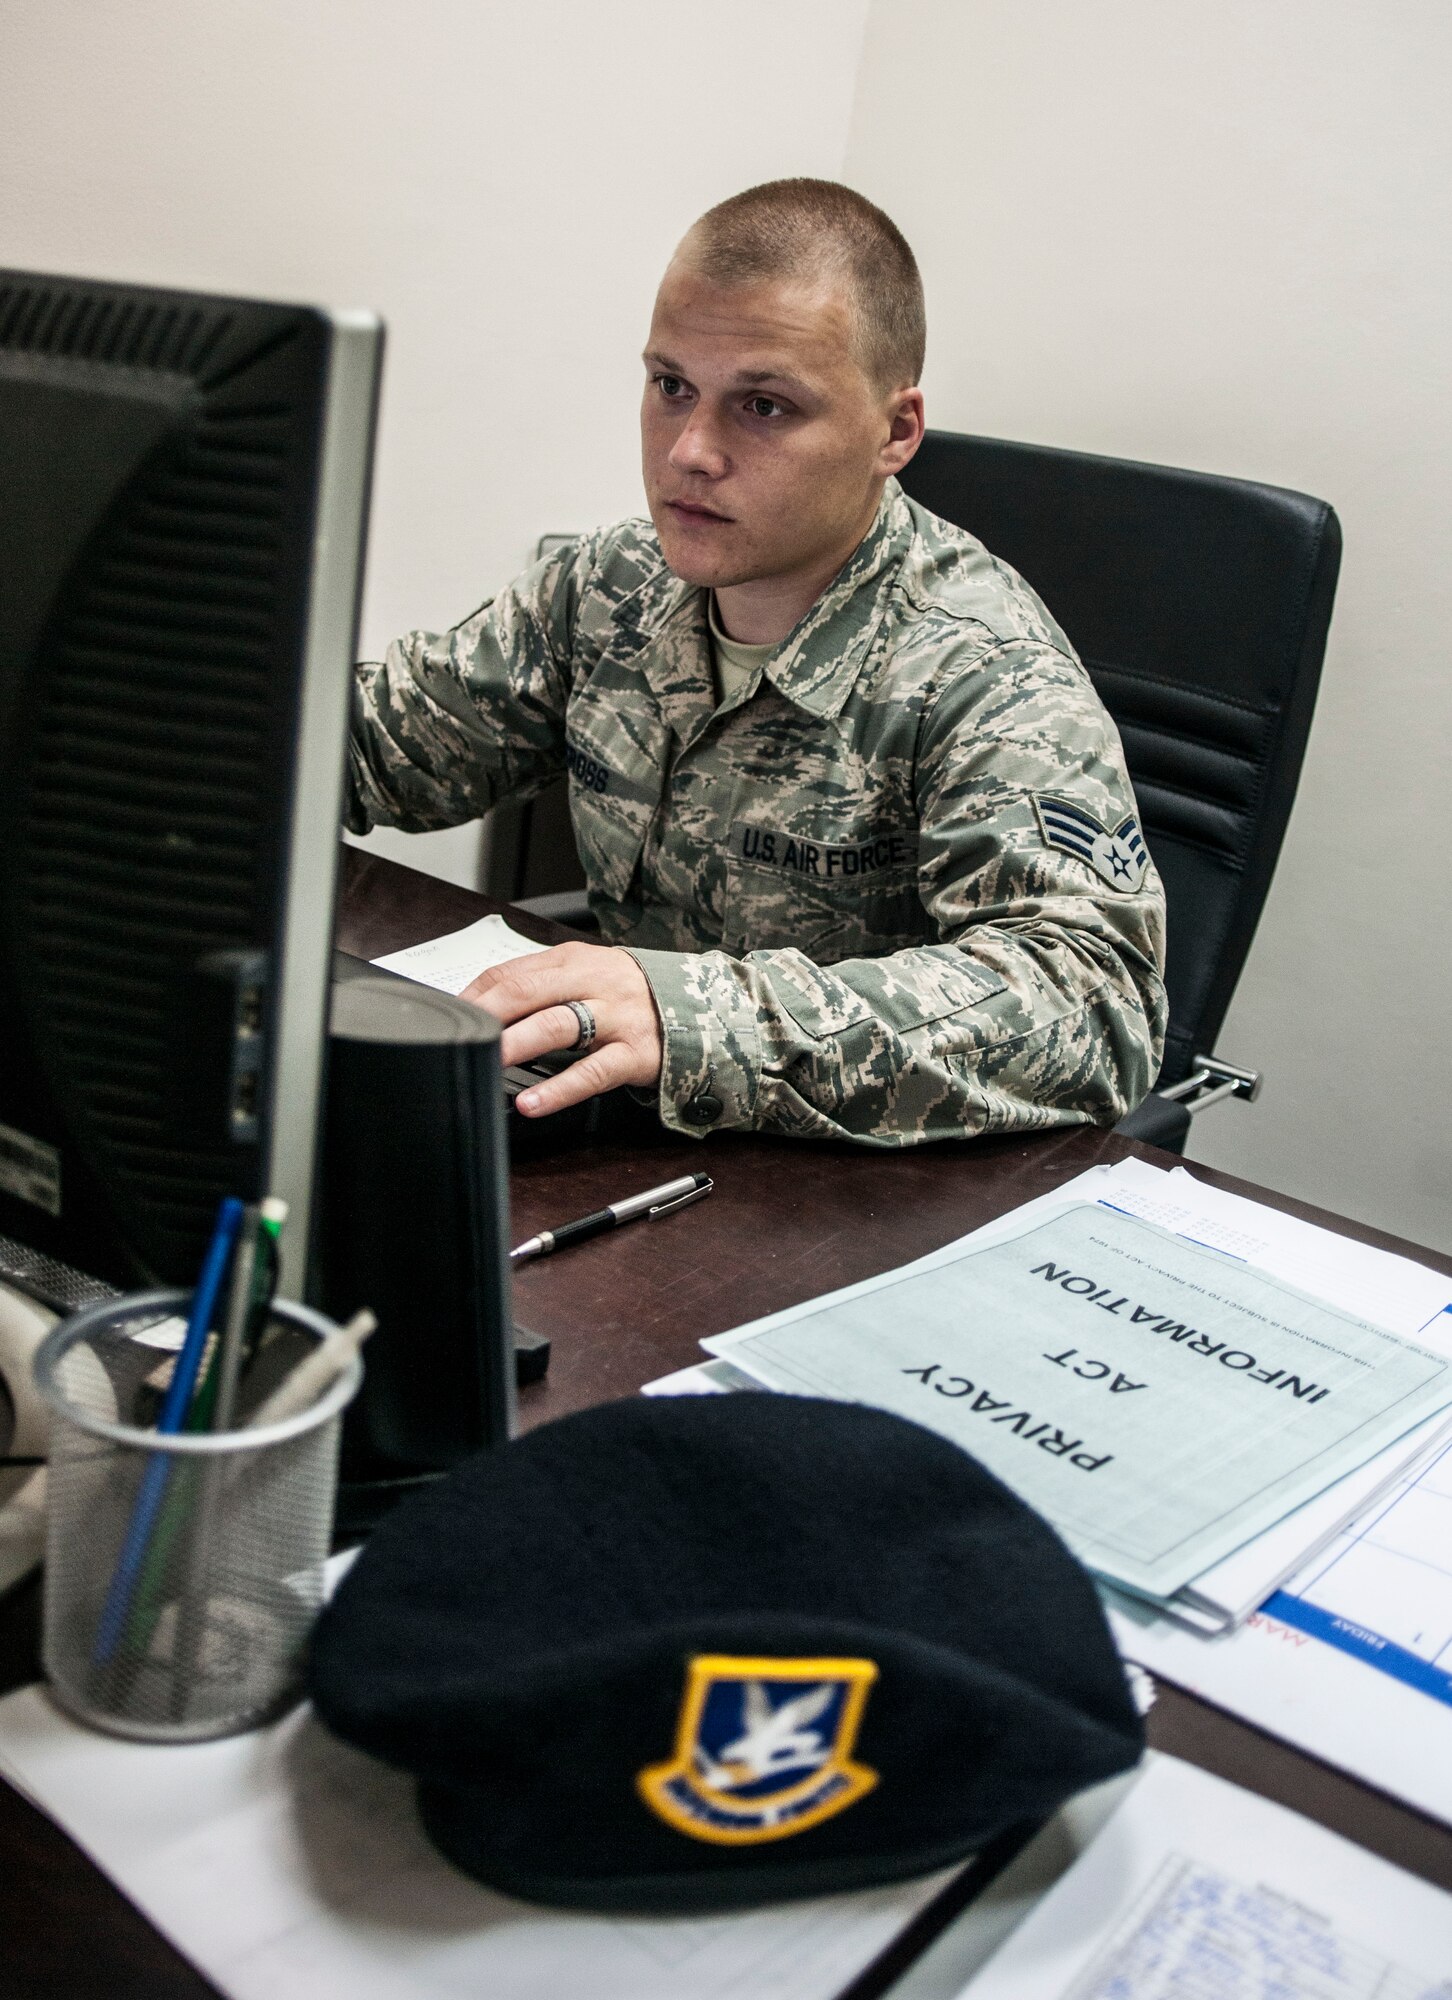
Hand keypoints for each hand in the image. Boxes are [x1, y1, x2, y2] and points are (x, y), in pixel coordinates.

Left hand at [460, 942, 662, 1116]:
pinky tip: (532, 1103)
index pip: (511, 972)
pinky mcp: (635, 1053)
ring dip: (515, 1044)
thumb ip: (544, 986)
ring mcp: (616, 1018)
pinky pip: (592, 1072)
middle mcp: (593, 982)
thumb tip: (486, 1006)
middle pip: (526, 991)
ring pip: (557, 1025)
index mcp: (574, 960)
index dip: (474, 996)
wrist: (703, 1009)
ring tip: (487, 1062)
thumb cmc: (634, 997)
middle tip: (457, 1037)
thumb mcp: (589, 977)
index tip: (448, 1019)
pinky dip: (558, 1089)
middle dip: (487, 1015)